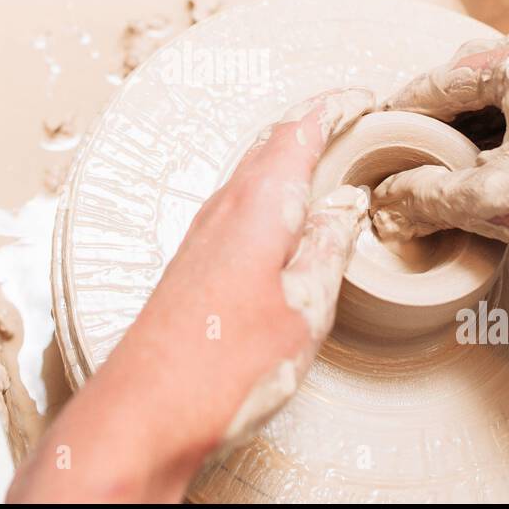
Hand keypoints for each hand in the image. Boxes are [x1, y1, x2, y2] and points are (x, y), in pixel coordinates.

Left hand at [8, 88, 372, 502]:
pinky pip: (241, 204)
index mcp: (259, 205)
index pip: (300, 131)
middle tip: (352, 120)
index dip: (335, 108)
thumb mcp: (305, 309)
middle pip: (272, 143)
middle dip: (314, 124)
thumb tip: (347, 208)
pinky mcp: (193, 263)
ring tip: (328, 162)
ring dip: (291, 156)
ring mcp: (203, 233)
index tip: (363, 99)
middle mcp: (224, 208)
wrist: (145, 409)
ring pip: (253, 172)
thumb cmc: (221, 366)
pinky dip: (273, 192)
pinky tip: (286, 218)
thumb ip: (329, 250)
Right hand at [370, 33, 508, 261]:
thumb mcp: (493, 204)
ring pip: (500, 107)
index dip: (402, 114)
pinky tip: (478, 182)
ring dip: (464, 138)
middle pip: (470, 87)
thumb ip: (428, 196)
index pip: (443, 80)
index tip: (374, 139)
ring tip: (435, 176)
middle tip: (402, 160)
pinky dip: (495, 148)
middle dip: (434, 125)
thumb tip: (386, 202)